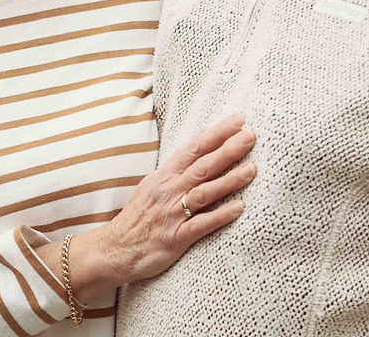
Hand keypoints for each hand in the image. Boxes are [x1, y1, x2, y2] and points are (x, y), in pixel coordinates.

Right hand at [92, 113, 255, 286]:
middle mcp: (169, 190)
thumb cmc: (140, 215)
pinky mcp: (175, 237)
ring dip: (229, 180)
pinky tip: (239, 207)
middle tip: (251, 135)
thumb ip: (178, 168)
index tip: (239, 120)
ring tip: (252, 169)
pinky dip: (220, 215)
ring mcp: (172, 213)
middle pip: (202, 165)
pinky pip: (201, 224)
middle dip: (228, 149)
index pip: (194, 147)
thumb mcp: (154, 184)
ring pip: (204, 192)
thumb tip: (201, 145)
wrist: (116, 248)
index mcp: (165, 175)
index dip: (217, 133)